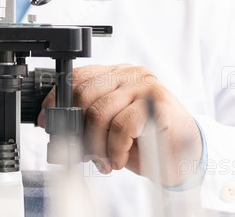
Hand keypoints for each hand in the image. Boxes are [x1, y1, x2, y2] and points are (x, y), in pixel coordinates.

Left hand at [38, 64, 201, 185]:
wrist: (186, 153)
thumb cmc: (146, 139)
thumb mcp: (110, 125)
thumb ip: (87, 117)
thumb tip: (54, 122)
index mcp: (115, 74)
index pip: (77, 77)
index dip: (57, 99)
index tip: (48, 121)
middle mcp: (129, 74)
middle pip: (84, 95)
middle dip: (76, 129)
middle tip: (80, 152)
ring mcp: (144, 86)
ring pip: (100, 112)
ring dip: (96, 145)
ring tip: (104, 161)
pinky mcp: (158, 103)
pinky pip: (123, 126)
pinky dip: (115, 148)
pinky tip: (120, 158)